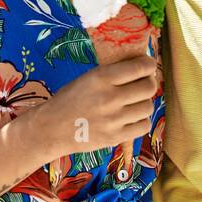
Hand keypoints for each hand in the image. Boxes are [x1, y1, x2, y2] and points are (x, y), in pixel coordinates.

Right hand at [31, 55, 157, 158]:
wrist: (51, 128)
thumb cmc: (69, 99)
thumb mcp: (87, 78)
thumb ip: (112, 73)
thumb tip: (142, 67)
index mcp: (101, 77)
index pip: (140, 67)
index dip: (149, 64)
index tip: (148, 65)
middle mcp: (110, 97)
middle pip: (149, 87)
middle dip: (149, 83)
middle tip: (142, 84)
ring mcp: (114, 119)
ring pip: (148, 107)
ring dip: (144, 103)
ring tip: (134, 103)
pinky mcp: (115, 137)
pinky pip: (144, 126)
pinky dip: (141, 120)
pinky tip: (131, 118)